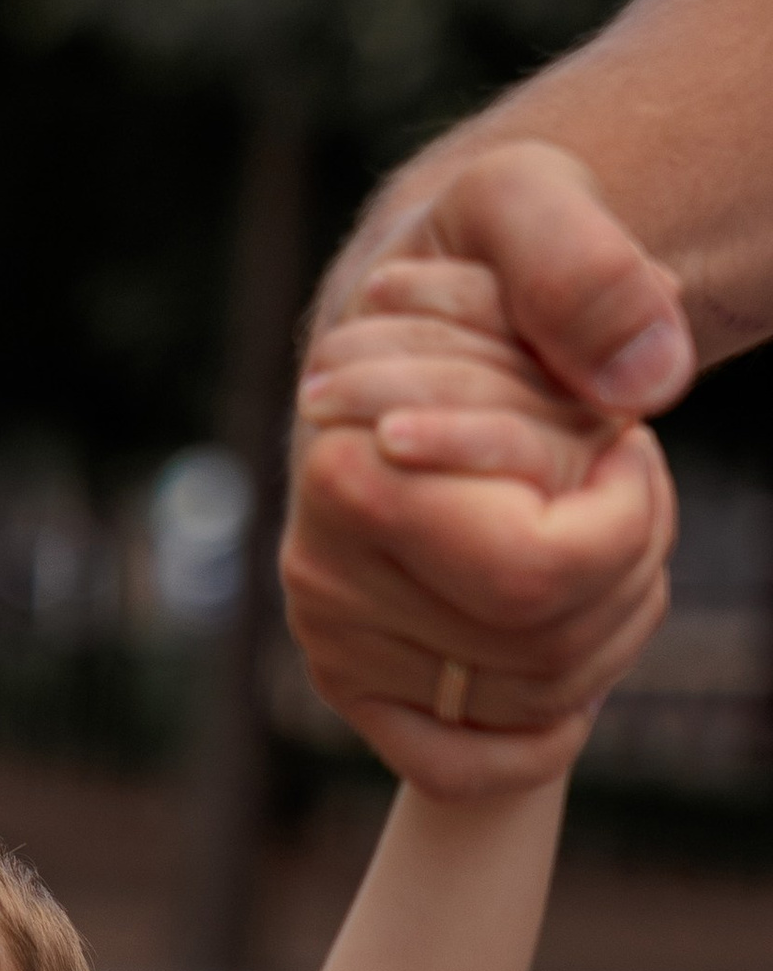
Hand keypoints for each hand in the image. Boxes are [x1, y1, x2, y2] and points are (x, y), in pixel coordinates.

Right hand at [285, 146, 683, 795]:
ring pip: (531, 700)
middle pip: (546, 642)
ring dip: (611, 620)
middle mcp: (322, 573)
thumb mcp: (528, 202)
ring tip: (601, 525)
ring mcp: (333, 641)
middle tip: (624, 475)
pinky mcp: (353, 687)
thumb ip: (582, 265)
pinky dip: (539, 739)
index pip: (537, 569)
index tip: (616, 432)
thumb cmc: (480, 262)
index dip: (625, 511)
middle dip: (632, 560)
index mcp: (349, 468)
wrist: (414, 320)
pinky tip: (575, 672)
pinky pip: (459, 768)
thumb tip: (647, 380)